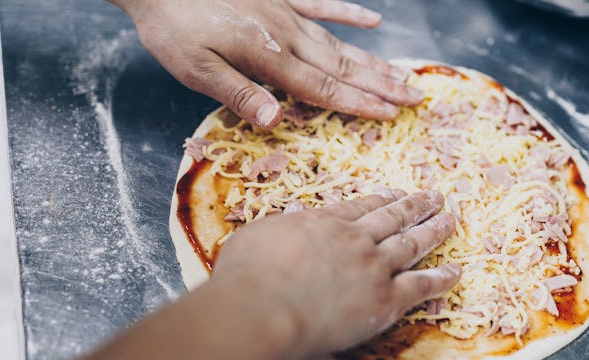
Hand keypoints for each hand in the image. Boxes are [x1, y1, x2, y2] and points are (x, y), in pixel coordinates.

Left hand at [111, 0, 423, 127]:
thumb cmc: (172, 27)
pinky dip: (348, 13)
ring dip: (372, 60)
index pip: (323, 88)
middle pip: (342, 66)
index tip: (392, 114)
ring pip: (338, 41)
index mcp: (268, 57)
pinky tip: (372, 20)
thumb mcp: (195, 68)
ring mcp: (285, 11)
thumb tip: (275, 119)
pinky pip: (322, 4)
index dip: (359, 103)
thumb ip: (237, 93)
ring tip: (402, 74)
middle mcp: (286, 34)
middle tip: (416, 97)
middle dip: (381, 85)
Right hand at [212, 190, 460, 358]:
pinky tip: (456, 271)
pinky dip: (441, 278)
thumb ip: (278, 231)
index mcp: (324, 222)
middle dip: (416, 205)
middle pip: (393, 217)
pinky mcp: (385, 300)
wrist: (264, 306)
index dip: (382, 199)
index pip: (361, 207)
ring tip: (451, 220)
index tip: (395, 193)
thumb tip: (283, 229)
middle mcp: (355, 239)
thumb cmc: (247, 275)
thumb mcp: (256, 237)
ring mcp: (374, 267)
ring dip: (434, 230)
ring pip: (412, 244)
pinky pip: (421, 286)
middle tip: (435, 196)